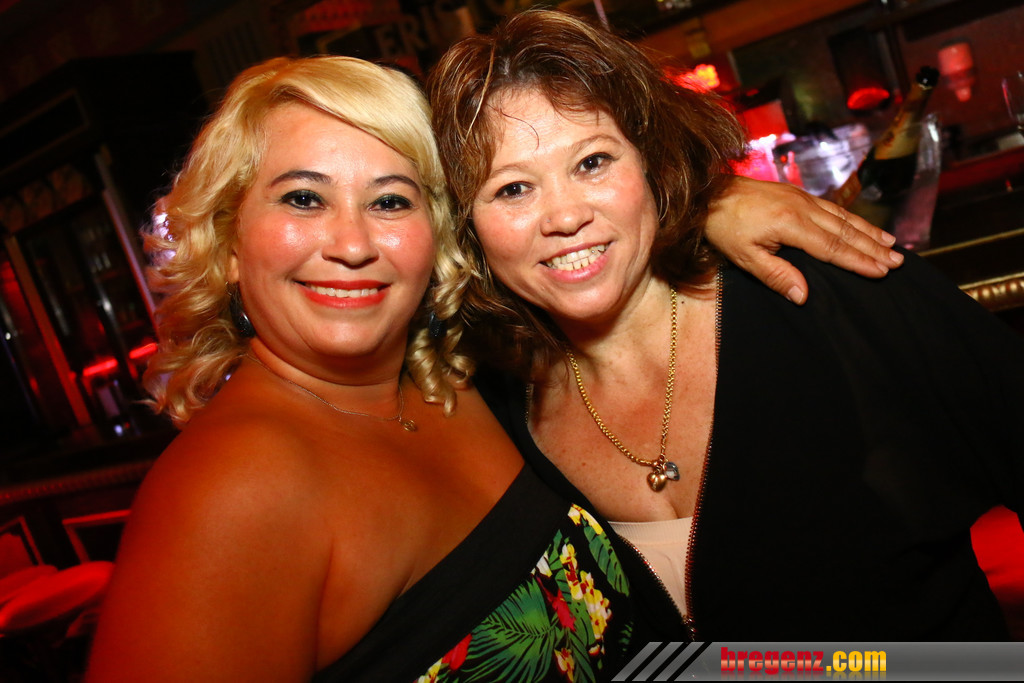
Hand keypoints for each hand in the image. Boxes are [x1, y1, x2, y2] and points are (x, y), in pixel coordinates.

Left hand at [705, 176, 903, 304]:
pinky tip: (864, 226)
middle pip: (845, 231)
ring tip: (892, 245)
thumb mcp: (744, 256)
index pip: (833, 247)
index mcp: (791, 224)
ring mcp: (802, 198)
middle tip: (898, 262)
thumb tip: (804, 296)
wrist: (709, 192)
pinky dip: (853, 219)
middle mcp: (803, 208)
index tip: (882, 271)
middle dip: (873, 248)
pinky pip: (833, 208)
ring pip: (843, 217)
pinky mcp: (797, 194)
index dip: (859, 261)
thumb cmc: (723, 227)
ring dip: (869, 232)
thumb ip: (776, 275)